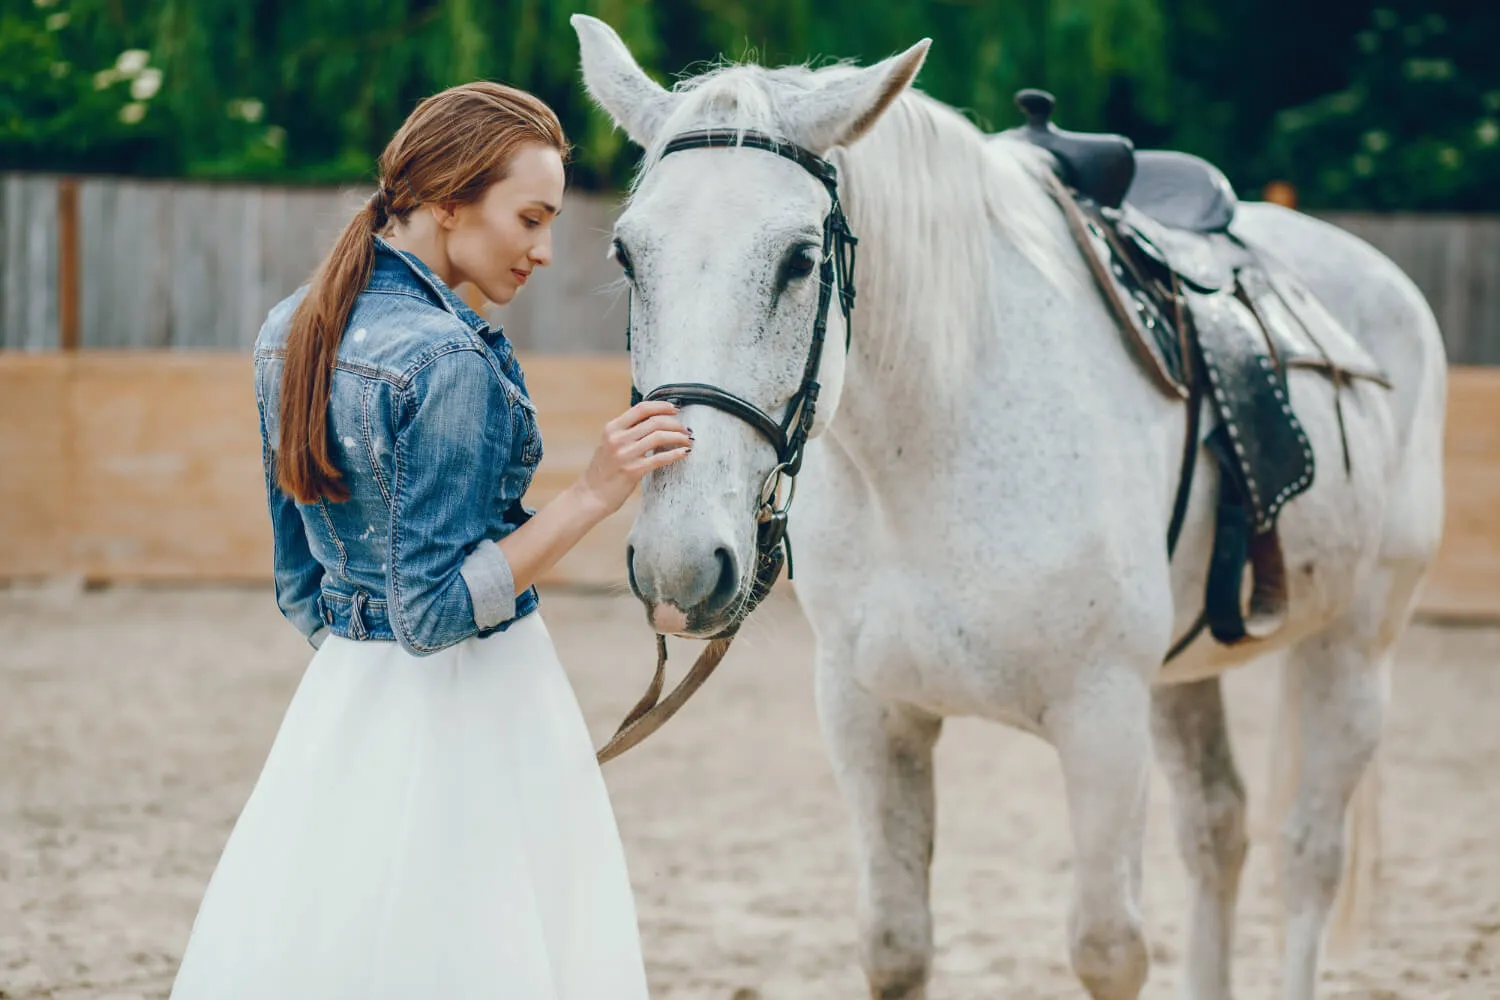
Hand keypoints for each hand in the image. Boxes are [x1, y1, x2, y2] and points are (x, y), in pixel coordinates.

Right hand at [574, 400, 691, 515]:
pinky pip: (660, 458)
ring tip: (688, 440)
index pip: (642, 408)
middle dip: (675, 424)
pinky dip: (676, 454)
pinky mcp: (633, 471)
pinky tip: (684, 453)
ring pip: (660, 437)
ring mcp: (625, 454)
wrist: (591, 495)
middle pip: (654, 421)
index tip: (676, 409)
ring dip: (679, 437)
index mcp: (612, 428)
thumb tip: (653, 421)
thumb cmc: (603, 471)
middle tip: (686, 429)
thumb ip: (626, 432)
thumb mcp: (608, 444)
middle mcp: (618, 439)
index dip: (662, 406)